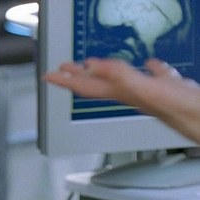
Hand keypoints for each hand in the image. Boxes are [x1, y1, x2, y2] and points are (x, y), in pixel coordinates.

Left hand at [43, 57, 199, 144]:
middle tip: (62, 70)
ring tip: (94, 66)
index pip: (85, 86)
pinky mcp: (168, 89)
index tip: (48, 75)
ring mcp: (149, 92)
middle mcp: (131, 94)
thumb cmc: (176, 108)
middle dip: (78, 77)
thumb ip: (117, 77)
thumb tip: (90, 67)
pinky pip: (154, 76)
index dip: (65, 80)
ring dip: (106, 72)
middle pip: (97, 85)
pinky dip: (151, 69)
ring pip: (122, 81)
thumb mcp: (142, 88)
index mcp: (121, 93)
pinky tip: (152, 65)